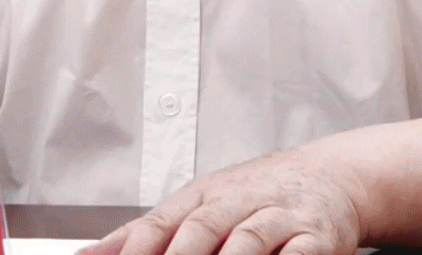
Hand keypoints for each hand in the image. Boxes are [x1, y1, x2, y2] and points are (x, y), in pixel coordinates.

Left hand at [84, 148, 365, 254]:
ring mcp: (279, 217)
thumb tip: (89, 254)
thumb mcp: (200, 202)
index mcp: (204, 195)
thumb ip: (147, 232)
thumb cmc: (259, 195)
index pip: (161, 222)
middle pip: (201, 228)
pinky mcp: (318, 236)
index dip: (136, 249)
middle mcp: (239, 201)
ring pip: (248, 240)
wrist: (332, 176)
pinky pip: (299, 254)